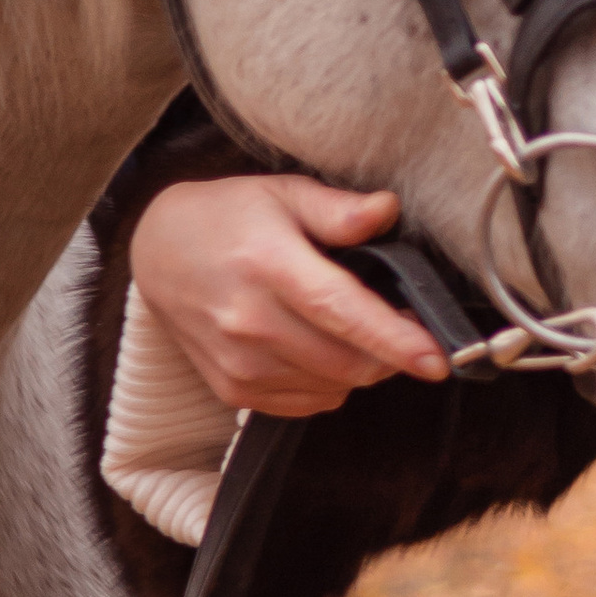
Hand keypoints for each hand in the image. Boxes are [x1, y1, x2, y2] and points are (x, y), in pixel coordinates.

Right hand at [128, 175, 450, 415]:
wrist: (158, 253)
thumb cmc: (228, 217)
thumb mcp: (283, 194)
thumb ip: (338, 209)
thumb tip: (386, 211)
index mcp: (269, 266)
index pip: (342, 313)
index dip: (395, 340)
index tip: (437, 359)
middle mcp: (250, 322)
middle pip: (347, 361)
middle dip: (391, 353)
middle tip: (403, 322)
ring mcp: (239, 363)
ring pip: (334, 386)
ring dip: (362, 366)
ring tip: (351, 326)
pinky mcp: (233, 390)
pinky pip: (308, 403)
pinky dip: (331, 383)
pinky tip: (321, 347)